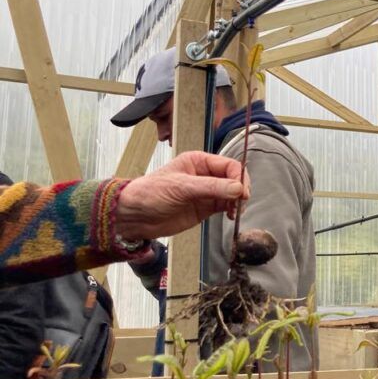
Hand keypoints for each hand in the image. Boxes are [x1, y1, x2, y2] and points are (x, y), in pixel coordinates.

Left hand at [116, 151, 249, 239]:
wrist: (135, 216)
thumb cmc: (151, 194)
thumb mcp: (182, 187)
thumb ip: (212, 187)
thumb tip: (238, 189)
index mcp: (199, 162)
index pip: (229, 165)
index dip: (239, 178)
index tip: (242, 193)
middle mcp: (205, 175)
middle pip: (234, 179)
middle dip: (241, 190)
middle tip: (240, 204)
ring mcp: (206, 192)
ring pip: (233, 193)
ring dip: (238, 202)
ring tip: (235, 212)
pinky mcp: (205, 208)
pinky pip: (226, 206)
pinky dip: (232, 210)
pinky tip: (231, 216)